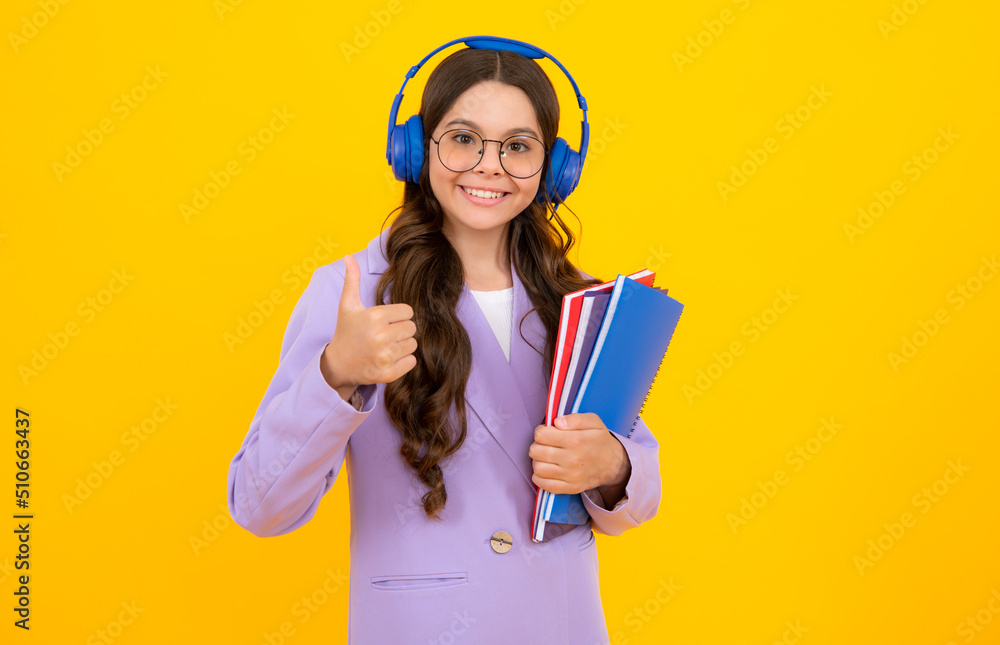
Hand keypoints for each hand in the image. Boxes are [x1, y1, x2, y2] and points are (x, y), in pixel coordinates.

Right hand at [321, 254, 417, 399]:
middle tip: (385, 335)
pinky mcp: (388, 373)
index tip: (385, 321)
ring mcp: (385, 356)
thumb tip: (348, 256)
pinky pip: (412, 361)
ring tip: (385, 346)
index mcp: (375, 316)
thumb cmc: (346, 332)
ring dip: (402, 345)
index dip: (398, 315)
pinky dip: (404, 361)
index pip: (408, 311)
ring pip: (413, 344)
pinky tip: (388, 358)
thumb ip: (352, 280)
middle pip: (412, 328)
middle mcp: (381, 336)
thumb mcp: (347, 305)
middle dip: (401, 330)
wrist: (337, 365)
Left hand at [529, 413, 630, 499]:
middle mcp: (571, 459)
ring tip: (546, 457)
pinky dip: (539, 477)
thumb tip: (557, 422)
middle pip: (535, 451)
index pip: (541, 435)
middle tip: (546, 444)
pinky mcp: (570, 488)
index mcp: (576, 440)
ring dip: (537, 461)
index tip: (547, 432)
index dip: (541, 431)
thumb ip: (575, 418)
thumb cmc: (600, 440)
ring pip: (537, 468)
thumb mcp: (594, 421)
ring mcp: (570, 476)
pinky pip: (544, 485)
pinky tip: (547, 469)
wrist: (614, 465)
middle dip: (537, 445)